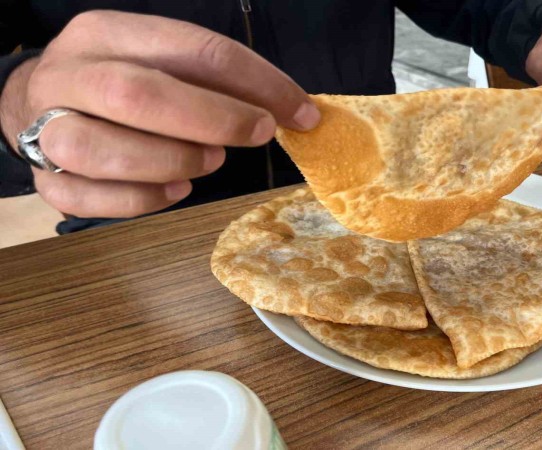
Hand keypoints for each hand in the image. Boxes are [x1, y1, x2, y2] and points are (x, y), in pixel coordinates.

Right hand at [0, 11, 319, 217]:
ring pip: (97, 149)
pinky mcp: (45, 180)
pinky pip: (87, 198)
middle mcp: (69, 74)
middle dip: (212, 120)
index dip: (257, 82)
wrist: (36, 101)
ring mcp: (44, 128)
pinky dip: (141, 199)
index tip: (300, 113)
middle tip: (258, 135)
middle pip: (136, 94)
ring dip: (170, 160)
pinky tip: (176, 191)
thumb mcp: (164, 62)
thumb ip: (217, 82)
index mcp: (108, 32)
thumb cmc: (121, 82)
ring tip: (210, 162)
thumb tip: (294, 112)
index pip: (193, 49)